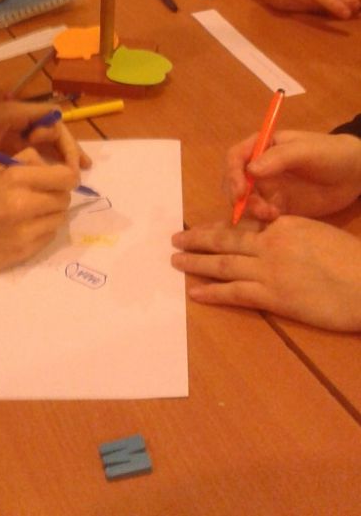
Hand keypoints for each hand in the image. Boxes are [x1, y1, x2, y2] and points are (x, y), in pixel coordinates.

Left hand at [0, 101, 90, 174]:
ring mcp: (15, 127)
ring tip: (78, 172)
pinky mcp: (9, 138)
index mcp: (17, 114)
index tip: (67, 164)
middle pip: (55, 130)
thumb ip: (11, 162)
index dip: (64, 141)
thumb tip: (38, 176)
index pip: (53, 121)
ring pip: (47, 137)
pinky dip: (46, 156)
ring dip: (62, 153)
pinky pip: (34, 145)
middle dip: (70, 149)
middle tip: (83, 170)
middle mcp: (21, 117)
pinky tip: (54, 173)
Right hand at [0, 146, 74, 273]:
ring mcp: (26, 230)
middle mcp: (24, 203)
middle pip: (64, 199)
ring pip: (59, 219)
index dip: (67, 178)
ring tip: (31, 214)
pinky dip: (42, 231)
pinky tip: (24, 229)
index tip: (62, 181)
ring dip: (50, 215)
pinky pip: (49, 237)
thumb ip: (26, 164)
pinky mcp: (24, 251)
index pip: (66, 177)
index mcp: (16, 178)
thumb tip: (55, 167)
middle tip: (42, 198)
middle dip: (57, 197)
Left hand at [171, 217, 360, 330]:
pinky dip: (212, 292)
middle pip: (225, 239)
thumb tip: (276, 238)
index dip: (218, 228)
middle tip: (176, 239)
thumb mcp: (318, 234)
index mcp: (283, 224)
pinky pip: (235, 293)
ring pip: (223, 263)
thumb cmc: (352, 260)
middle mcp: (270, 242)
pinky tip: (195, 293)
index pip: (243, 225)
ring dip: (196, 262)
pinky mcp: (273, 296)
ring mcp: (269, 269)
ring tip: (176, 261)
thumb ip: (293, 234)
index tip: (202, 230)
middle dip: (197, 239)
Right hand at [223, 130, 360, 220]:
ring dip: (250, 210)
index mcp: (262, 147)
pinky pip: (260, 215)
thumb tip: (251, 170)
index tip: (241, 191)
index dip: (232, 173)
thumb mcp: (306, 151)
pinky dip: (262, 219)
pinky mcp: (277, 206)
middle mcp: (259, 167)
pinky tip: (277, 219)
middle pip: (233, 181)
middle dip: (238, 196)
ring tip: (270, 215)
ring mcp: (267, 188)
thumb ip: (279, 158)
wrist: (354, 174)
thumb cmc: (329, 153)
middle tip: (255, 209)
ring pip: (244, 201)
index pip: (235, 157)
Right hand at [232, 0, 358, 17]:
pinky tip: (325, 5)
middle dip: (334, 4)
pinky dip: (311, 9)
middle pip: (312, 1)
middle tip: (356, 5)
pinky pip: (296, 9)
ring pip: (305, 8)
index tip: (346, 10)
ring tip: (345, 7)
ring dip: (325, 9)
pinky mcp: (273, 4)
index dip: (330, 0)